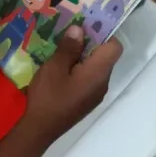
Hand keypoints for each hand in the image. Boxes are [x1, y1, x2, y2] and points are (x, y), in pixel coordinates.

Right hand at [20, 26, 122, 142]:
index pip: (114, 47)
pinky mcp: (86, 100)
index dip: (102, 33)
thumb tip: (80, 29)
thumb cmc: (48, 96)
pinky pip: (88, 78)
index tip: (82, 27)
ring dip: (82, 56)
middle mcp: (103, 82)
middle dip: (88, 43)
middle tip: (66, 35)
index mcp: (98, 72)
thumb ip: (69, 48)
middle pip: (105, 56)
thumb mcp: (54, 67)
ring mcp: (95, 93)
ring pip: (95, 67)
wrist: (41, 129)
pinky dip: (78, 69)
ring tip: (60, 51)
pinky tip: (59, 70)